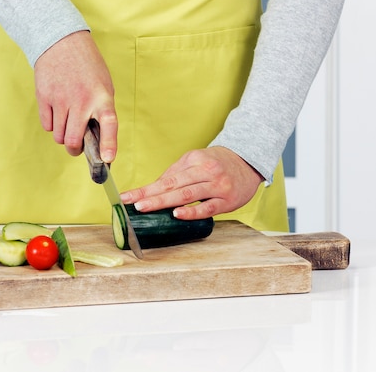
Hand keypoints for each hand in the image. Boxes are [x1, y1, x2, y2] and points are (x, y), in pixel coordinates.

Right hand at [34, 30, 117, 161]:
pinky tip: (56, 110)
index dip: (108, 144)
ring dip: (63, 135)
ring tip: (67, 121)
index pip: (109, 124)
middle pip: (73, 141)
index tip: (106, 159)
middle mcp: (82, 100)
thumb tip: (96, 141)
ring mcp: (61, 99)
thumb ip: (101, 111)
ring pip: (59, 137)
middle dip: (74, 150)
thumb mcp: (103, 86)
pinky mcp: (44, 97)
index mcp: (102, 97)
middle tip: (76, 147)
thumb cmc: (87, 67)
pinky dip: (52, 124)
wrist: (62, 42)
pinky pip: (47, 126)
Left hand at [120, 147, 264, 218]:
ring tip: (146, 207)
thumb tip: (153, 189)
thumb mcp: (195, 162)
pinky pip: (207, 207)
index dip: (145, 189)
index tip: (126, 197)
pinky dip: (192, 211)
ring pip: (187, 195)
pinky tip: (177, 214)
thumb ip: (176, 174)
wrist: (249, 162)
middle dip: (151, 195)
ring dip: (164, 202)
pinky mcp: (227, 200)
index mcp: (193, 161)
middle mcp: (205, 171)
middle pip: (173, 185)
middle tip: (133, 203)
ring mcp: (217, 185)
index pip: (165, 178)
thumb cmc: (217, 164)